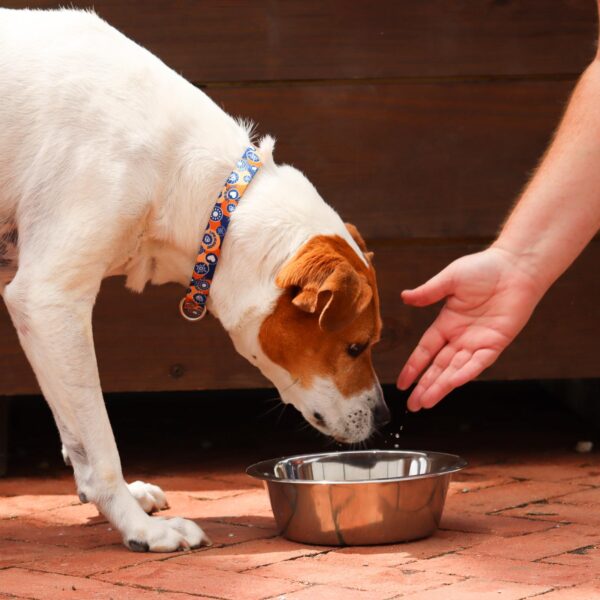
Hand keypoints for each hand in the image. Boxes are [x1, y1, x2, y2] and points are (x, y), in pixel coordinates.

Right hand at [397, 247, 543, 410]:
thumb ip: (428, 292)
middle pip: (438, 367)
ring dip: (441, 386)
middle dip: (425, 386)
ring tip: (426, 402)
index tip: (402, 384)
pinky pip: (478, 362)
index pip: (425, 351)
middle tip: (413, 406)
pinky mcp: (496, 342)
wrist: (515, 267)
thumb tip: (404, 298)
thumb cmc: (484, 268)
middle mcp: (460, 337)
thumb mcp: (450, 279)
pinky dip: (466, 373)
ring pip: (455, 370)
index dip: (414, 367)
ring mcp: (477, 342)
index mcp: (446, 323)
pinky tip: (452, 384)